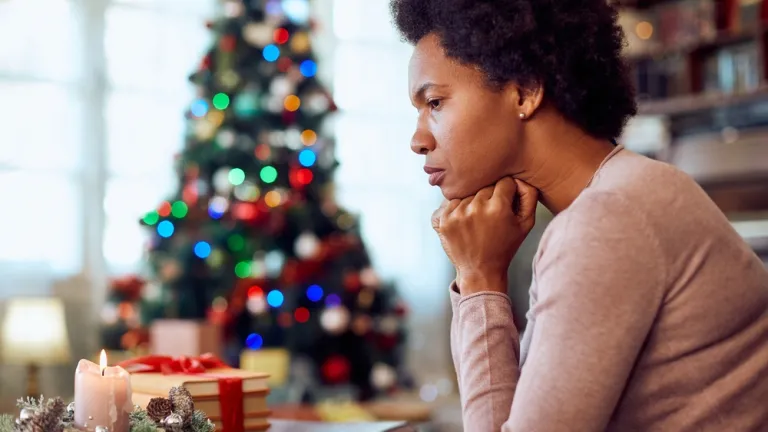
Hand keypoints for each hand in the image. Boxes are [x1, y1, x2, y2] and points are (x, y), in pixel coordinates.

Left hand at [432, 177, 537, 294]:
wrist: (480, 271)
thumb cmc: (505, 246)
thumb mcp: (526, 224)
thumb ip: (529, 195)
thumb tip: (519, 177)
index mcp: (498, 208)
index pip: (505, 182)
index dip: (508, 192)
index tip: (506, 204)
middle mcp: (475, 208)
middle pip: (485, 186)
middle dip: (491, 197)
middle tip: (492, 216)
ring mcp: (456, 213)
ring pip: (468, 193)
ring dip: (473, 202)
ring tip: (478, 221)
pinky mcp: (443, 219)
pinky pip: (451, 201)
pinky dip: (458, 208)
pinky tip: (466, 222)